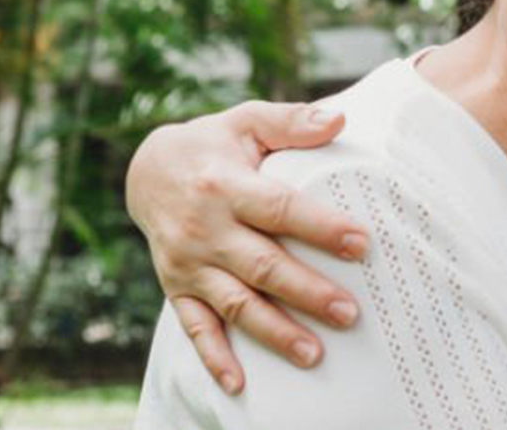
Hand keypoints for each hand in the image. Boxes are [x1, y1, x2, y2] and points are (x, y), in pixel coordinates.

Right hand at [129, 100, 368, 394]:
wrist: (145, 171)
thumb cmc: (212, 145)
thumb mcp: (246, 122)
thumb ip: (291, 122)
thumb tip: (339, 120)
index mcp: (226, 186)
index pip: (279, 209)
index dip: (320, 227)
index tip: (361, 244)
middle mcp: (204, 229)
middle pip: (262, 265)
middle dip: (307, 291)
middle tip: (350, 313)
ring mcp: (189, 264)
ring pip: (235, 303)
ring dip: (274, 332)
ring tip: (314, 354)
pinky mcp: (176, 288)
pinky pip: (195, 328)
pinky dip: (215, 358)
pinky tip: (239, 385)